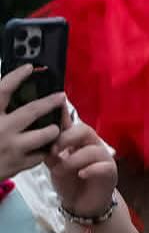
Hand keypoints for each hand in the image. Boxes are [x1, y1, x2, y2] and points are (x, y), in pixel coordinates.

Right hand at [0, 66, 64, 180]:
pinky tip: (45, 147)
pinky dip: (45, 150)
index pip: (3, 90)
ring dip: (53, 129)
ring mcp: (12, 147)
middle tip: (60, 96)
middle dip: (50, 102)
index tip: (28, 68)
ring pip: (45, 134)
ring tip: (54, 127)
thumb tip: (5, 94)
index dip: (17, 77)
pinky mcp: (18, 164)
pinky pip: (41, 154)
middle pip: (32, 110)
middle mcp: (1, 129)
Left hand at [44, 107, 117, 216]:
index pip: (73, 125)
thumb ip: (51, 152)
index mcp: (79, 141)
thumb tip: (43, 139)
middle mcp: (93, 145)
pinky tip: (81, 174)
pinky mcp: (110, 172)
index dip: (63, 119)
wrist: (81, 204)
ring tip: (60, 170)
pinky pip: (103, 166)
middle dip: (67, 138)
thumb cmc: (69, 182)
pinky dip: (90, 169)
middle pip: (85, 130)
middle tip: (54, 150)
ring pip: (92, 150)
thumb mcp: (54, 166)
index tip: (49, 122)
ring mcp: (104, 158)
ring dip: (74, 159)